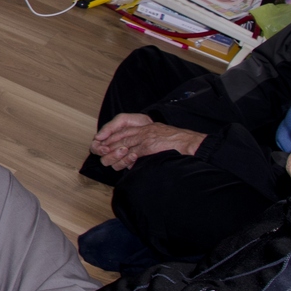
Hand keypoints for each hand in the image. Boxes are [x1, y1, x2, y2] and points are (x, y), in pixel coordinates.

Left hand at [90, 112, 205, 171]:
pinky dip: (126, 159)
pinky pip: (133, 153)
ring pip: (123, 145)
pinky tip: (122, 163)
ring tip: (108, 160)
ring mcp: (145, 137)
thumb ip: (144, 146)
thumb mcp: (158, 139)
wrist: (190, 143)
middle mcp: (143, 130)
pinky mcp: (149, 146)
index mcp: (144, 127)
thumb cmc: (176, 144)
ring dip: (114, 154)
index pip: (122, 129)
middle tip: (100, 152)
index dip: (110, 136)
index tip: (101, 143)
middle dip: (108, 145)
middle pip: (119, 136)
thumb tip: (133, 159)